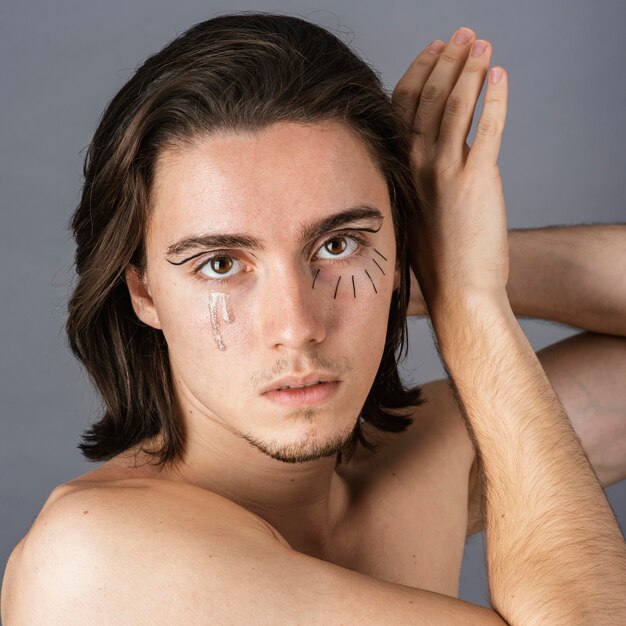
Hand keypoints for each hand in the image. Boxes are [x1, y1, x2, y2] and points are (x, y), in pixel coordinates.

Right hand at [392, 28, 508, 311]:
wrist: (457, 293)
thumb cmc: (436, 262)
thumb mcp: (415, 215)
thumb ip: (416, 183)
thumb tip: (424, 165)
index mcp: (399, 172)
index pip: (404, 109)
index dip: (419, 74)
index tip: (433, 51)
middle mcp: (416, 166)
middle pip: (430, 98)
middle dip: (447, 60)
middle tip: (462, 35)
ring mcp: (445, 172)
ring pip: (455, 106)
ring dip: (469, 69)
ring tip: (481, 44)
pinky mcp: (477, 180)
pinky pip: (486, 128)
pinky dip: (495, 98)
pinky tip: (501, 76)